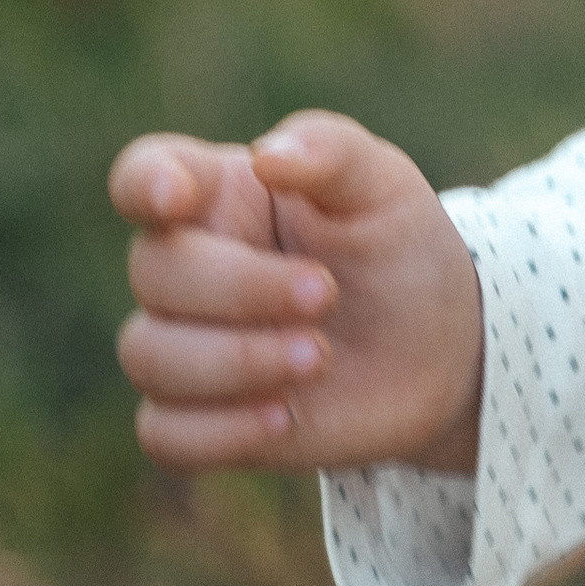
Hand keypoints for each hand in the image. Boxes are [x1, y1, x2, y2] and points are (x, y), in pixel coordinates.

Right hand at [110, 111, 483, 477]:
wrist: (439, 348)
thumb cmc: (398, 249)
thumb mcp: (384, 187)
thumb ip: (331, 152)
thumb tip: (267, 156)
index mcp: (223, 195)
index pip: (145, 174)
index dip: (145, 183)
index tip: (178, 197)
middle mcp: (190, 266)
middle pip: (154, 270)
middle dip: (240, 287)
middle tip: (326, 294)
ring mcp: (187, 344)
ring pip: (147, 355)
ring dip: (235, 360)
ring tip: (319, 357)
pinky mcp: (199, 419)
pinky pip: (162, 433)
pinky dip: (221, 430)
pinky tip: (286, 417)